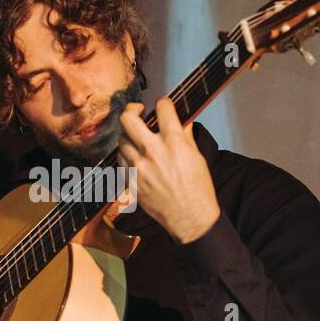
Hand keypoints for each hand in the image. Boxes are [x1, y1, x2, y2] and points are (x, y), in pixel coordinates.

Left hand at [117, 97, 220, 242]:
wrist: (190, 217)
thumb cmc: (198, 188)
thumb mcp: (197, 157)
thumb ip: (185, 136)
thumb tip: (181, 121)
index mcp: (174, 142)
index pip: (162, 108)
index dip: (163, 103)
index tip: (162, 105)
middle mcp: (153, 151)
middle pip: (127, 119)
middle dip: (131, 110)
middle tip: (137, 112)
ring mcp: (139, 167)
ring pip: (121, 140)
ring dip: (129, 136)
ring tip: (137, 139)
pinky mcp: (131, 181)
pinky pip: (121, 160)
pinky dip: (127, 156)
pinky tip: (136, 158)